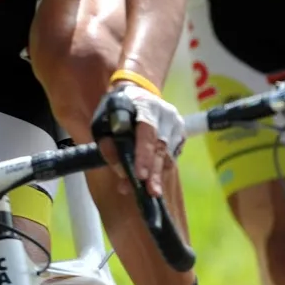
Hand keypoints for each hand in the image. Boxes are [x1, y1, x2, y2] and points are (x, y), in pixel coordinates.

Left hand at [92, 82, 185, 198]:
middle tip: (150, 192)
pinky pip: (173, 155)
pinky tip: (153, 177)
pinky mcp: (181, 133)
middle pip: (161, 146)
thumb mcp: (103, 121)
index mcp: (144, 104)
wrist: (138, 93)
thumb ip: (108, 143)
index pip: (147, 131)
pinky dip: (162, 169)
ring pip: (169, 154)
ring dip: (158, 174)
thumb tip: (120, 167)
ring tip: (149, 191)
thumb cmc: (116, 109)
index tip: (140, 176)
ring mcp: (176, 122)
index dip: (144, 155)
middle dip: (154, 172)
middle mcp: (165, 112)